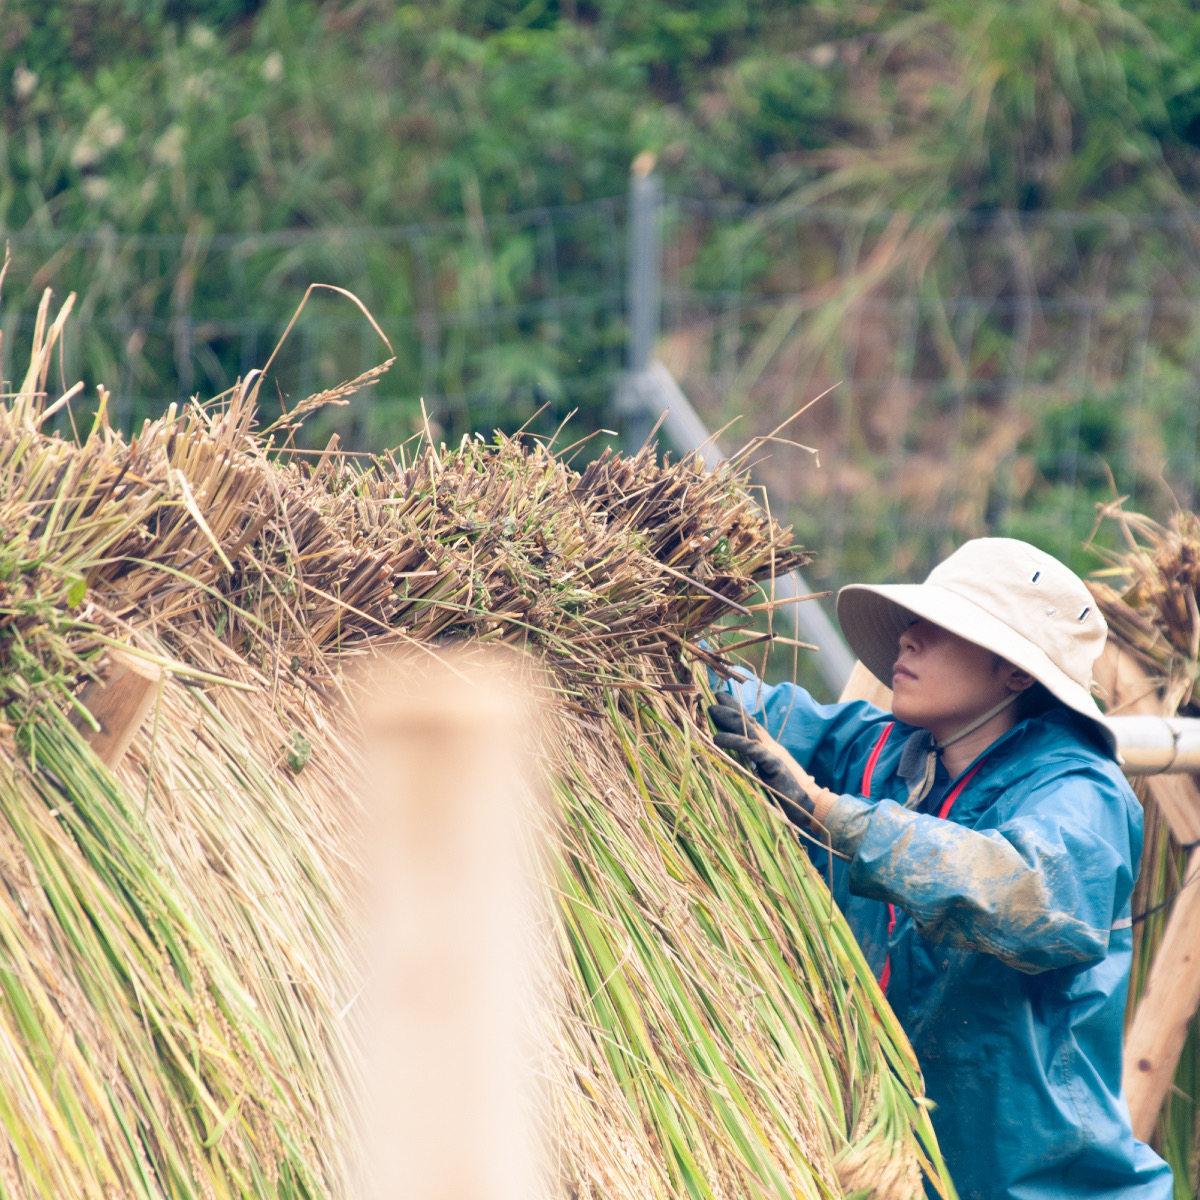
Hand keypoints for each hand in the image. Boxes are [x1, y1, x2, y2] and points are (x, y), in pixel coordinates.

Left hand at [707, 692, 837, 825]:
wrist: (809, 806)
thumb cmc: (786, 795)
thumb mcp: (766, 776)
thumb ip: (753, 765)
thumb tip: (733, 761)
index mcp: (768, 748)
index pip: (751, 724)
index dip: (737, 710)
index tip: (722, 698)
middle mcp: (770, 746)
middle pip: (748, 721)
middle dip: (731, 708)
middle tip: (715, 695)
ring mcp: (772, 753)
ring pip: (747, 730)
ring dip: (729, 718)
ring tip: (712, 710)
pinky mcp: (773, 763)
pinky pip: (750, 749)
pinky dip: (733, 741)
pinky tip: (717, 738)